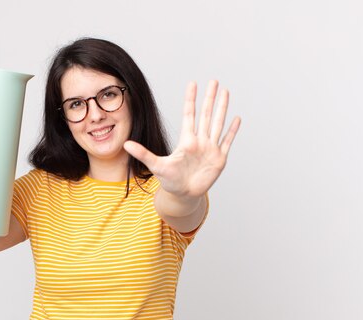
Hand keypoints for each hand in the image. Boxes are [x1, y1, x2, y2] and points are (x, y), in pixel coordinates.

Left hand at [124, 80, 240, 197]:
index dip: (191, 99)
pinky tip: (237, 118)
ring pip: (218, 123)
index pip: (189, 114)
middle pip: (206, 114)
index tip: (193, 84)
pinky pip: (227, 141)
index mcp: (186, 140)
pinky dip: (232, 130)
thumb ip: (143, 153)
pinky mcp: (219, 159)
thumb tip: (126, 144)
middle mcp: (200, 141)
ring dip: (222, 108)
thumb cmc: (170, 181)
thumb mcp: (156, 166)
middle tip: (214, 81)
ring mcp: (210, 148)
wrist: (184, 195)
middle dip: (210, 98)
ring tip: (226, 92)